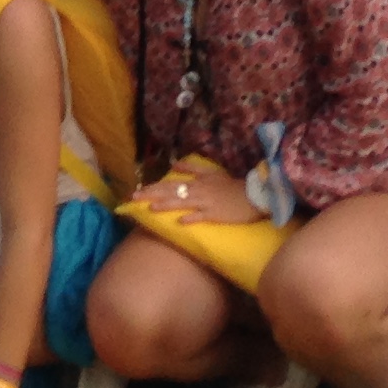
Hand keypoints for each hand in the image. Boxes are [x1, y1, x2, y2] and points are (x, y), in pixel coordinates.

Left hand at [127, 162, 266, 227]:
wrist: (254, 196)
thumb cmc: (232, 186)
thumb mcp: (212, 173)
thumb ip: (192, 168)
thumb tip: (174, 164)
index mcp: (197, 181)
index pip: (171, 183)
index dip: (154, 186)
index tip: (139, 190)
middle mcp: (198, 190)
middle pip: (171, 191)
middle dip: (152, 194)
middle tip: (134, 198)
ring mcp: (206, 202)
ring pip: (182, 202)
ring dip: (166, 204)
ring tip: (150, 208)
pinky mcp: (215, 214)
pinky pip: (201, 216)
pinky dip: (190, 218)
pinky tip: (179, 222)